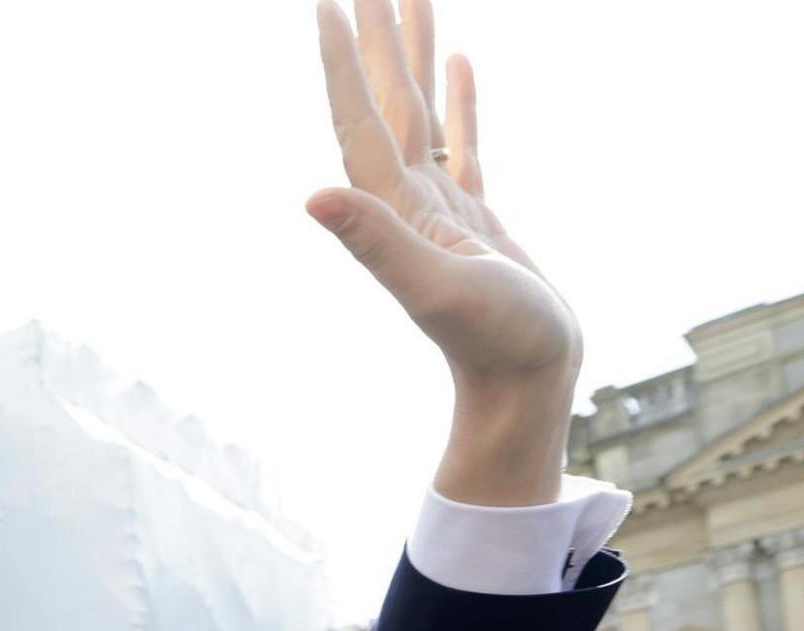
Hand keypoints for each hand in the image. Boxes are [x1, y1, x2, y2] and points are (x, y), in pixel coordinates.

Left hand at [311, 0, 580, 504]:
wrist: (525, 384)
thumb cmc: (490, 343)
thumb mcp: (433, 289)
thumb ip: (376, 242)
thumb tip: (314, 198)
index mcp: (391, 205)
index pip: (358, 116)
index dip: (340, 60)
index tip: (325, 5)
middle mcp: (405, 198)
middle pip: (384, 98)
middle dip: (375, 36)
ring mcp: (439, 204)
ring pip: (420, 108)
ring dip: (412, 54)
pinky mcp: (475, 214)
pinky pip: (463, 137)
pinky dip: (459, 97)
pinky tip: (459, 60)